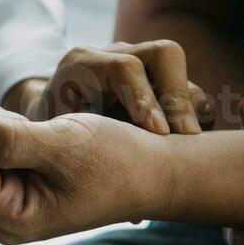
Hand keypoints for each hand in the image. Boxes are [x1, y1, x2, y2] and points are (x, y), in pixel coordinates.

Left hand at [0, 106, 163, 243]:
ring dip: (8, 131)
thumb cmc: (119, 160)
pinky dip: (15, 134)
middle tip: (49, 141)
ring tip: (54, 145)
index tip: (36, 134)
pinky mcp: (10, 191)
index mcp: (6, 218)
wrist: (153, 172)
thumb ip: (7, 139)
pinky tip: (50, 147)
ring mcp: (3, 206)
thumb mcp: (64, 143)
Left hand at [8, 41, 214, 132]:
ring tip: (188, 145)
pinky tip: (186, 146)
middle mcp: (114, 55)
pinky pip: (189, 89)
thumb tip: (105, 189)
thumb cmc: (49, 139)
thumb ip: (74, 150)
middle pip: (164, 55)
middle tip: (187, 137)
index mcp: (82, 66)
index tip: (158, 133)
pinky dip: (194, 115)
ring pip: (182, 74)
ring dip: (191, 108)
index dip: (144, 99)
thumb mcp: (52, 143)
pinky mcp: (157, 79)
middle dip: (179, 97)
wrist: (51, 123)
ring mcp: (139, 63)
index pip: (124, 68)